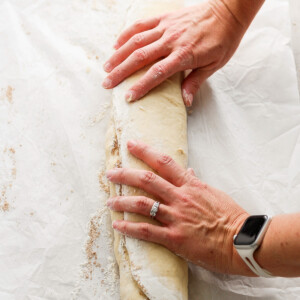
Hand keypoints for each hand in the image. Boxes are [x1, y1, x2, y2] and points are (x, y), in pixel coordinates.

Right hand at [102, 0, 252, 105]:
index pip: (157, 74)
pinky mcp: (164, 17)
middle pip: (140, 58)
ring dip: (119, 54)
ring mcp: (166, 27)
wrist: (228, 12)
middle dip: (121, 72)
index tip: (128, 97)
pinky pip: (141, 25)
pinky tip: (117, 44)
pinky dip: (126, 34)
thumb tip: (185, 102)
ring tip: (107, 67)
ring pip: (136, 41)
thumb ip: (195, 83)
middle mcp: (171, 41)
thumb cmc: (223, 40)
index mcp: (184, 55)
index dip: (141, 86)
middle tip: (107, 83)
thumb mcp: (214, 66)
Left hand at [106, 140, 251, 274]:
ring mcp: (177, 217)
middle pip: (147, 180)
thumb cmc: (230, 215)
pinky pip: (147, 231)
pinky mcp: (175, 238)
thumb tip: (188, 171)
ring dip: (123, 201)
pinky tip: (118, 225)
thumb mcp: (213, 193)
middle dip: (125, 174)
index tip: (131, 144)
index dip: (145, 151)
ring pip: (143, 204)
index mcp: (190, 185)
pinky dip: (130, 227)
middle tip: (110, 172)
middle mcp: (180, 198)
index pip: (164, 162)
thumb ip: (196, 182)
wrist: (242, 240)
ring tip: (109, 201)